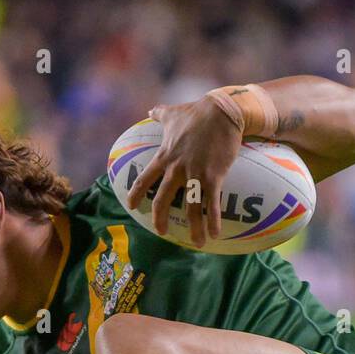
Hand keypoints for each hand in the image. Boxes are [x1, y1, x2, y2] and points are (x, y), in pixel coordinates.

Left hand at [124, 97, 242, 246]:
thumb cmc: (198, 112)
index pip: (144, 179)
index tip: (132, 205)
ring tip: (197, 243)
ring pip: (190, 208)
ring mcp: (195, 174)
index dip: (136, 194)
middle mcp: (176, 168)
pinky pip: (212, 203)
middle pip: (162, 199)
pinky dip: (213, 220)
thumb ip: (160, 114)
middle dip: (160, 219)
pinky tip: (215, 234)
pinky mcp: (213, 176)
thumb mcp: (174, 113)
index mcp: (165, 157)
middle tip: (161, 232)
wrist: (222, 111)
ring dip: (193, 228)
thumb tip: (151, 110)